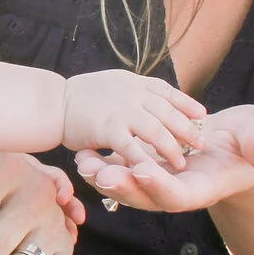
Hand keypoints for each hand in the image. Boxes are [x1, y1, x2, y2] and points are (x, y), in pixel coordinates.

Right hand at [60, 69, 205, 164]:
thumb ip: (132, 91)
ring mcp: (121, 110)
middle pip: (167, 111)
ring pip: (155, 130)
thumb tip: (151, 99)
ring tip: (182, 161)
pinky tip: (154, 172)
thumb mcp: (112, 84)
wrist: (51, 102)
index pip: (167, 91)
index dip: (186, 103)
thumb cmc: (78, 97)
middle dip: (187, 128)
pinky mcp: (108, 129)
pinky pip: (132, 148)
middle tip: (202, 143)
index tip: (202, 114)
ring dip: (171, 147)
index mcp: (133, 82)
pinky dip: (144, 160)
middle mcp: (131, 94)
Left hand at [75, 105, 253, 213]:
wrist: (233, 143)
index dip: (162, 186)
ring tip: (84, 161)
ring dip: (104, 176)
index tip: (145, 171)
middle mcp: (177, 188)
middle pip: (147, 196)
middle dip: (123, 187)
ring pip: (128, 186)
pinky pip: (121, 168)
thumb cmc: (252, 141)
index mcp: (204, 185)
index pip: (181, 194)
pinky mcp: (147, 166)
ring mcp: (160, 180)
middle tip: (101, 172)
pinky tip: (83, 149)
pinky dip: (102, 162)